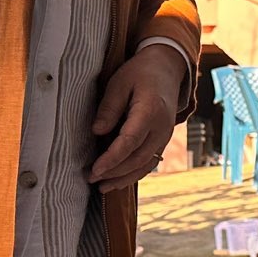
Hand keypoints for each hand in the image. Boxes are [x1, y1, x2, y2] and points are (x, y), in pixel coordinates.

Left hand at [88, 45, 188, 193]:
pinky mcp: (162, 140)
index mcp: (150, 111)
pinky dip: (134, 174)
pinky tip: (118, 181)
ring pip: (145, 165)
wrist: (166, 69)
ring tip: (102, 187)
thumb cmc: (140, 73)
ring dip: (124, 178)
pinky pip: (149, 162)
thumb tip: (97, 131)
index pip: (130, 141)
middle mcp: (161, 128)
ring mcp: (165, 136)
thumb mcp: (119, 82)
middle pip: (138, 158)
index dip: (112, 158)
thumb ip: (109, 107)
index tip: (95, 169)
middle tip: (91, 178)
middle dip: (114, 172)